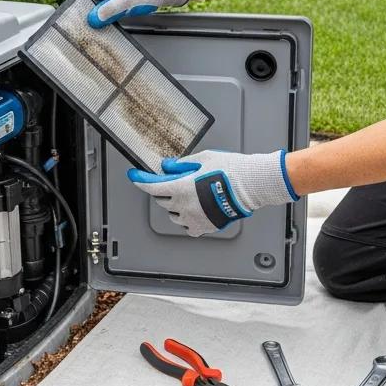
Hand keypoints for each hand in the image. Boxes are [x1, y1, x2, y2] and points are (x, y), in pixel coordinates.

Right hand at [68, 0, 193, 27]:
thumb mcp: (129, 0)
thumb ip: (110, 9)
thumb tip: (92, 19)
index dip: (76, 1)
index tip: (79, 16)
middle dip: (86, 9)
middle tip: (90, 25)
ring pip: (92, 2)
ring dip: (95, 14)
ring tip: (100, 25)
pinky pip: (102, 6)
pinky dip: (103, 15)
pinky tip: (107, 22)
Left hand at [128, 148, 299, 237]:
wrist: (251, 185)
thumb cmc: (231, 170)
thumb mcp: (202, 158)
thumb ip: (181, 164)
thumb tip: (168, 167)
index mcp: (181, 188)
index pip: (151, 186)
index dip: (140, 180)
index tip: (134, 176)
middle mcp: (184, 205)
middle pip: (162, 200)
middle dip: (163, 190)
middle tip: (174, 182)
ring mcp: (194, 218)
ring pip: (173, 215)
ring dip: (174, 206)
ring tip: (188, 196)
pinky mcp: (205, 227)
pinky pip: (188, 226)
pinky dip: (187, 219)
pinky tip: (194, 210)